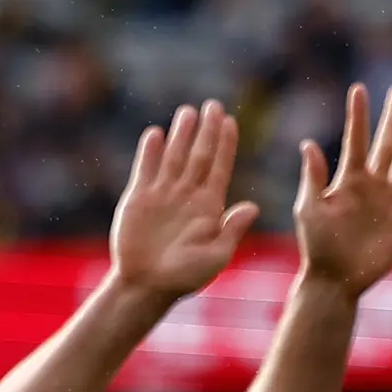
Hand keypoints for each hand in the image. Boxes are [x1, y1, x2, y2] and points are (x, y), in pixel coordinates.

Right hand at [107, 100, 260, 301]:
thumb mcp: (215, 257)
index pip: (220, 167)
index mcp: (208, 206)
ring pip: (174, 156)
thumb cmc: (183, 278)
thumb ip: (231, 231)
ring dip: (181, 134)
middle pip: (199, 155)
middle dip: (207, 130)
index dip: (226, 144)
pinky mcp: (139, 199)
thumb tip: (252, 207)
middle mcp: (187, 195)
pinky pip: (145, 169)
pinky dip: (149, 152)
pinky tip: (155, 133)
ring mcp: (163, 195)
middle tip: (213, 105)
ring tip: (188, 111)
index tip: (231, 122)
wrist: (145, 286)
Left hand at [295, 82, 391, 296]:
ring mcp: (389, 202)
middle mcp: (371, 185)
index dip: (359, 115)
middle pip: (386, 143)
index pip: (357, 139)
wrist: (334, 280)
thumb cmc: (316, 246)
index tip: (359, 88)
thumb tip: (308, 144)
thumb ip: (313, 178)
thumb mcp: (310, 209)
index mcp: (349, 180)